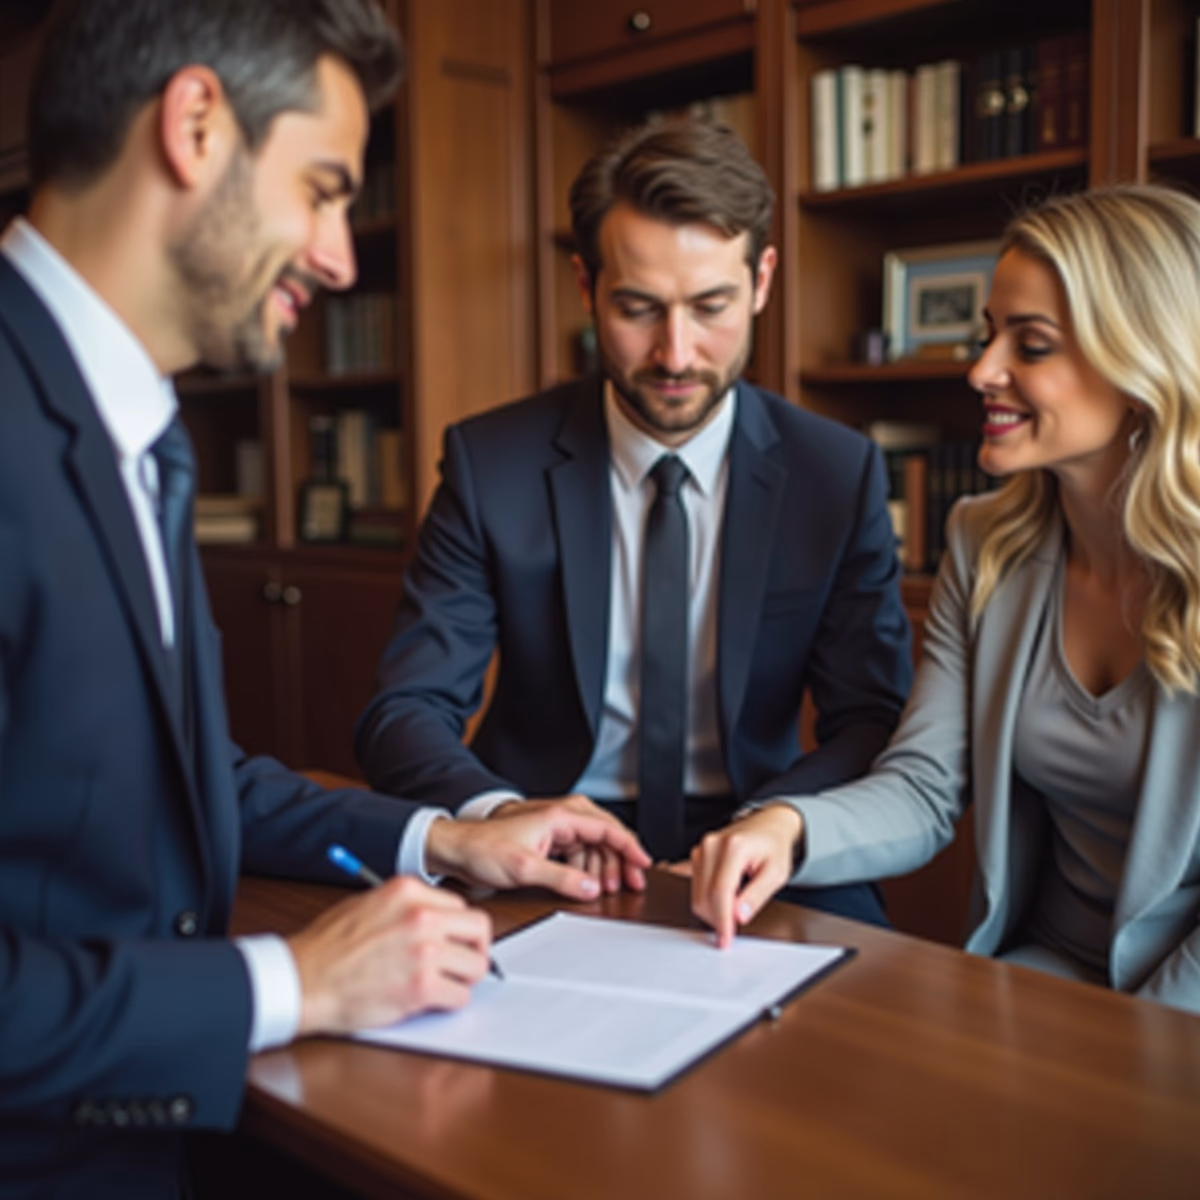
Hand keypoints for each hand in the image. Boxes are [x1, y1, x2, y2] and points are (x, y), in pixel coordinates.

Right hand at [289, 876, 490, 1035]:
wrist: (303, 980)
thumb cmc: (327, 947)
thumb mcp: (367, 904)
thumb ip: (406, 906)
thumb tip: (437, 917)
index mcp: (408, 891)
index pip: (461, 906)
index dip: (459, 929)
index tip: (455, 942)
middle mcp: (422, 916)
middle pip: (479, 930)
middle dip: (474, 949)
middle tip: (462, 963)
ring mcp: (424, 951)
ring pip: (476, 966)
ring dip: (463, 978)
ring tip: (444, 983)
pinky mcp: (421, 987)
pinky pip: (460, 996)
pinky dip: (450, 1002)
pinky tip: (431, 1000)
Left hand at [491, 794, 645, 894]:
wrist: (458, 849)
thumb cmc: (484, 849)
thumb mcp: (524, 868)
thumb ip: (561, 878)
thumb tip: (591, 887)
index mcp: (559, 817)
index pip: (607, 828)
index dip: (630, 847)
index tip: (644, 863)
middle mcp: (561, 818)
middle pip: (605, 835)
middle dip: (621, 859)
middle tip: (633, 882)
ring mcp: (555, 829)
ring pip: (594, 845)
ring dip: (605, 866)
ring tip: (610, 888)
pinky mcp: (549, 841)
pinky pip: (580, 852)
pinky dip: (589, 867)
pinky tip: (590, 883)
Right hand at [690, 805, 802, 948]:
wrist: (768, 825)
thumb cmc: (774, 847)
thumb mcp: (776, 874)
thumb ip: (756, 895)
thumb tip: (739, 916)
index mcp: (734, 846)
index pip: (720, 892)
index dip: (722, 921)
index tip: (726, 940)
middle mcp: (712, 845)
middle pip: (704, 896)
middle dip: (717, 919)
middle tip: (734, 930)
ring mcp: (701, 849)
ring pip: (697, 895)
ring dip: (712, 911)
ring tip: (734, 909)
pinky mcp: (697, 855)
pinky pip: (695, 887)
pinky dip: (707, 901)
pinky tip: (722, 903)